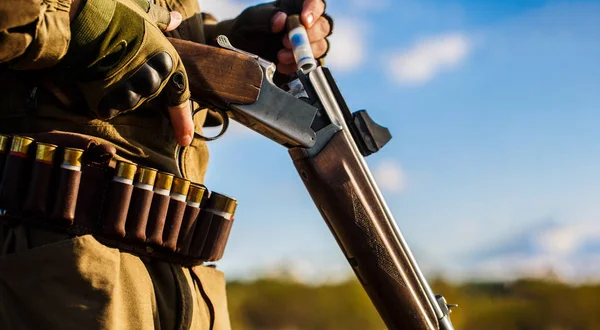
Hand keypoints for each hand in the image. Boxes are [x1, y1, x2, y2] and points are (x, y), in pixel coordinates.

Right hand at [66, 0, 193, 145]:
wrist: (76, 19)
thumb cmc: (109, 12)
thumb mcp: (140, 11)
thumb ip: (160, 20)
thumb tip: (176, 18)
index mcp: (167, 60)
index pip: (179, 95)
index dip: (182, 120)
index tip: (185, 140)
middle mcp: (154, 79)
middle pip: (147, 96)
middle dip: (135, 85)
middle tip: (118, 64)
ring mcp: (131, 92)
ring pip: (128, 102)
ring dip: (117, 91)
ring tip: (102, 66)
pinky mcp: (107, 101)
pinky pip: (107, 109)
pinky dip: (99, 99)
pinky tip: (91, 79)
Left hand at [215, 0, 331, 75]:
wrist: (241, 51)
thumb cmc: (247, 29)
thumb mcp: (250, 20)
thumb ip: (265, 17)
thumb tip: (281, 19)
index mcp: (295, 6)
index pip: (315, 2)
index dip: (314, 10)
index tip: (304, 20)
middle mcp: (306, 24)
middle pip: (323, 26)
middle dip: (308, 36)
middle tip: (285, 42)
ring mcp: (308, 43)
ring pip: (321, 46)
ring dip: (303, 53)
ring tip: (280, 56)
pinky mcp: (305, 61)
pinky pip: (312, 65)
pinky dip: (298, 67)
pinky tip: (282, 66)